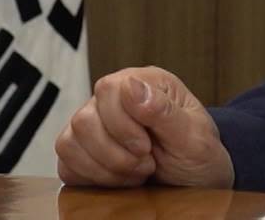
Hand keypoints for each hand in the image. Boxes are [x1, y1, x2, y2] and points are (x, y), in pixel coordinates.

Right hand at [54, 66, 234, 189]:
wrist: (197, 181)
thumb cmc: (198, 153)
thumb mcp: (194, 135)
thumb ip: (163, 110)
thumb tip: (131, 84)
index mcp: (145, 82)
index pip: (109, 89)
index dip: (123, 125)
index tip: (148, 146)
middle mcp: (115, 99)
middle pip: (84, 120)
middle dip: (116, 153)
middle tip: (147, 163)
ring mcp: (95, 125)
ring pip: (69, 142)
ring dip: (106, 167)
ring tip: (138, 172)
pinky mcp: (82, 153)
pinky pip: (66, 165)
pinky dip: (93, 179)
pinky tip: (121, 179)